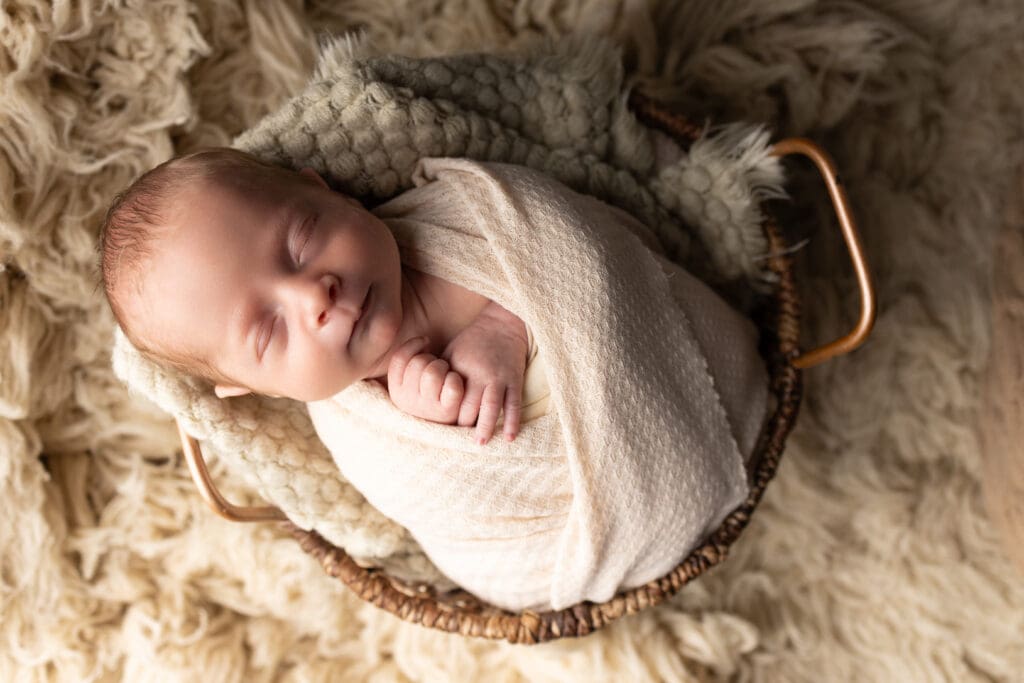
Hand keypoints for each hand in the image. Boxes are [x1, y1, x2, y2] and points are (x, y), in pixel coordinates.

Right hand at [386, 336, 465, 423]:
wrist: (455, 421)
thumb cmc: (435, 390)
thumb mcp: (415, 378)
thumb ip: (408, 360)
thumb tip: (420, 338)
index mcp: (396, 392)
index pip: (399, 359)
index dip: (415, 344)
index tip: (426, 343)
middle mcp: (408, 402)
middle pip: (418, 363)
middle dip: (431, 359)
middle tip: (438, 366)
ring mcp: (427, 409)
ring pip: (433, 372)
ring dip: (443, 367)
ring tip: (446, 374)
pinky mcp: (447, 412)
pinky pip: (451, 384)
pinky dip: (456, 379)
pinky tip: (456, 384)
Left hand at [441, 306, 528, 444]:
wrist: (502, 323)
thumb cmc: (472, 340)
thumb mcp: (451, 353)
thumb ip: (442, 375)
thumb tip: (428, 396)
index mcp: (460, 368)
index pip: (451, 398)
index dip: (447, 415)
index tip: (444, 428)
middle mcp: (479, 375)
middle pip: (469, 406)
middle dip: (464, 425)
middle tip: (457, 442)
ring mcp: (499, 378)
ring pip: (491, 407)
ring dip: (486, 427)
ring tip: (480, 444)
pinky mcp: (514, 379)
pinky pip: (514, 404)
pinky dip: (512, 421)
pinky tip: (509, 437)